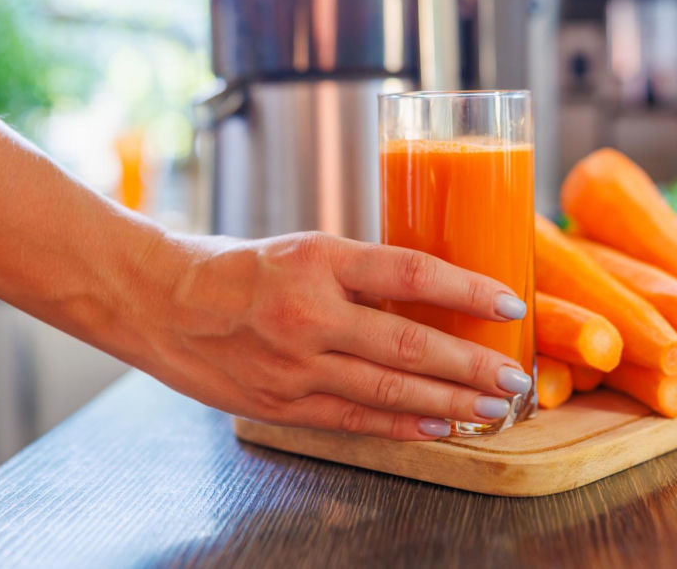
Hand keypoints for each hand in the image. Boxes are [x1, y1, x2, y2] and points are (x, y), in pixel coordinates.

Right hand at [127, 231, 531, 440]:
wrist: (161, 302)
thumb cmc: (236, 267)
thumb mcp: (302, 248)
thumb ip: (360, 272)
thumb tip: (430, 295)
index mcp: (318, 259)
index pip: (410, 272)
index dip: (466, 290)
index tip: (508, 301)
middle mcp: (308, 313)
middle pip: (409, 344)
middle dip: (471, 366)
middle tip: (514, 378)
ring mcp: (293, 365)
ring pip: (387, 391)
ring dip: (448, 404)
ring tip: (492, 409)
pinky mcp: (280, 404)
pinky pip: (353, 420)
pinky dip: (401, 427)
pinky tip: (438, 428)